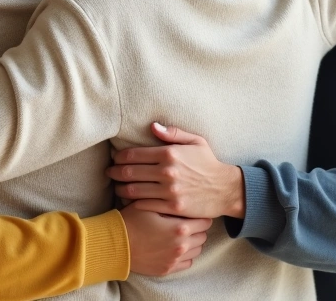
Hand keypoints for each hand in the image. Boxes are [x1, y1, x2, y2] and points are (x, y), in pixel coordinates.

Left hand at [107, 122, 244, 218]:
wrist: (226, 189)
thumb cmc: (208, 163)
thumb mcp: (196, 142)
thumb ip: (173, 133)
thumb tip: (153, 127)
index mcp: (169, 153)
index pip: (134, 154)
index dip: (119, 157)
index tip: (115, 159)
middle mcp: (167, 171)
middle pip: (129, 172)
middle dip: (114, 172)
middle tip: (109, 173)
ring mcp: (169, 191)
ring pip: (134, 190)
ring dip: (120, 189)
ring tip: (116, 188)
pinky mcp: (173, 207)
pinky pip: (145, 205)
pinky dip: (134, 204)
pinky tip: (129, 202)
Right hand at [121, 204, 210, 275]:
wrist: (114, 245)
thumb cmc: (130, 221)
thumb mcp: (148, 205)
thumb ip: (168, 202)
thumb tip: (183, 199)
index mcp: (179, 228)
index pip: (205, 222)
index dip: (200, 215)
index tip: (194, 212)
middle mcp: (181, 245)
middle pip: (203, 236)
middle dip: (198, 228)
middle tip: (188, 222)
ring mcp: (175, 259)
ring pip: (197, 250)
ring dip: (193, 242)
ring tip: (182, 235)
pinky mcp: (168, 269)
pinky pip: (187, 263)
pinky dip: (185, 255)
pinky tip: (175, 248)